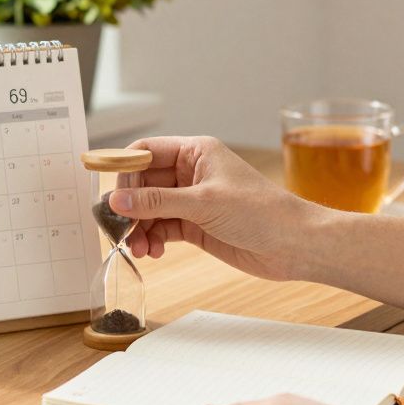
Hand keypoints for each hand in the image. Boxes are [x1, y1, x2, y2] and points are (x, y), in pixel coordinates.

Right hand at [112, 136, 327, 280]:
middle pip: (143, 183)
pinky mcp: (196, 225)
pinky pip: (163, 228)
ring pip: (151, 209)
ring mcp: (193, 200)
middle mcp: (191, 173)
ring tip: (138, 248)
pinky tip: (152, 252)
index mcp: (195, 152)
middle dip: (130, 206)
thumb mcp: (203, 204)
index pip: (146, 152)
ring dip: (139, 228)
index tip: (109, 195)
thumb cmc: (262, 212)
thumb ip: (156, 202)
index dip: (124, 171)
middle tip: (119, 229)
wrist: (294, 244)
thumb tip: (117, 201)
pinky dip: (153, 239)